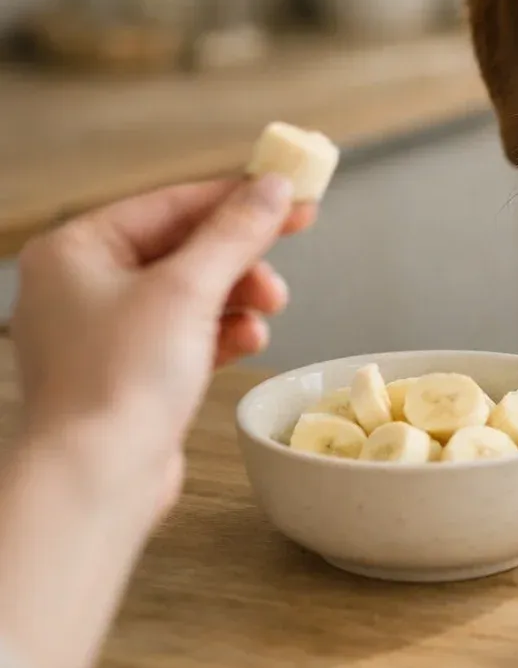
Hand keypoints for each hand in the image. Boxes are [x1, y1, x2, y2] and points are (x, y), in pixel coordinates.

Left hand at [11, 176, 314, 506]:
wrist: (97, 478)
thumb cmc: (116, 383)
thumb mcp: (188, 290)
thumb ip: (236, 233)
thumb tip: (273, 188)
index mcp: (75, 251)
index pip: (171, 204)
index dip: (238, 199)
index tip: (291, 194)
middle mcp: (81, 286)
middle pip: (183, 248)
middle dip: (240, 260)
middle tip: (284, 263)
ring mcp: (104, 333)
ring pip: (191, 293)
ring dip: (237, 298)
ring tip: (267, 312)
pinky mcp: (128, 373)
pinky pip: (187, 333)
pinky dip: (222, 333)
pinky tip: (246, 341)